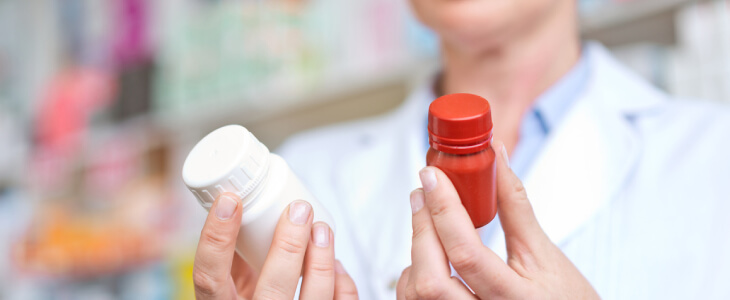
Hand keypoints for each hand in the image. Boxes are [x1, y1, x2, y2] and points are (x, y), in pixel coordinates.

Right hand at [193, 194, 357, 298]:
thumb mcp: (229, 288)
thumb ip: (231, 258)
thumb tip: (236, 205)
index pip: (209, 277)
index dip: (216, 237)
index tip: (230, 200)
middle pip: (272, 289)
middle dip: (289, 245)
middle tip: (299, 210)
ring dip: (321, 260)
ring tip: (322, 230)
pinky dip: (342, 283)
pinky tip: (336, 264)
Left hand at [397, 141, 598, 298]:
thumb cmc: (564, 298)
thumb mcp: (545, 253)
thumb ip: (515, 205)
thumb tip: (496, 158)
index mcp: (516, 298)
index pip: (467, 254)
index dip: (444, 211)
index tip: (433, 177)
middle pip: (431, 281)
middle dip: (422, 230)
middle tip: (423, 194)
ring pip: (418, 296)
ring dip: (416, 253)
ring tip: (429, 224)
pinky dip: (415, 276)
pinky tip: (430, 257)